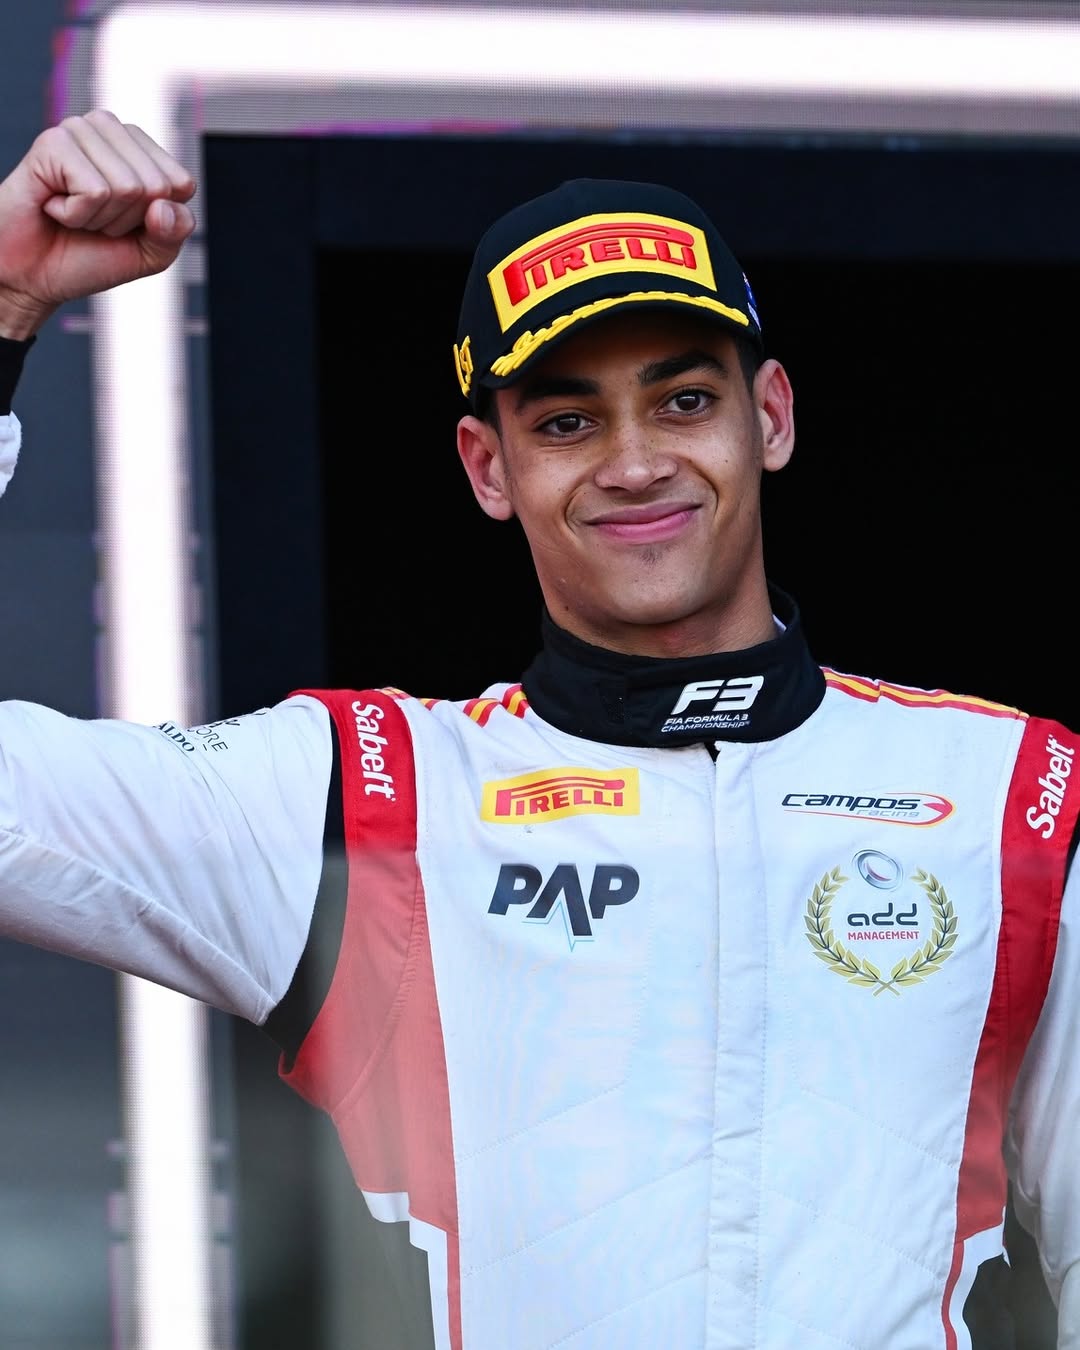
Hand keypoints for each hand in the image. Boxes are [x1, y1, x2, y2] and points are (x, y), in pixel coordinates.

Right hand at [0, 109, 196, 337]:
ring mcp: (81, 131)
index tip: (122, 223)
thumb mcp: (149, 254)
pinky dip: (77, 215)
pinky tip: (55, 206)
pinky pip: (95, 191)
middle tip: (93, 221)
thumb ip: (176, 231)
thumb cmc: (88, 255)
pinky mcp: (53, 142)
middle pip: (156, 186)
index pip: (181, 183)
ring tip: (74, 213)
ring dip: (100, 218)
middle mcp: (111, 131)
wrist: (34, 275)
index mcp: (140, 150)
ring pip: (127, 187)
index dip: (157, 221)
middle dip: (127, 220)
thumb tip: (165, 206)